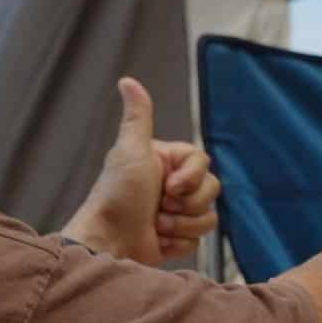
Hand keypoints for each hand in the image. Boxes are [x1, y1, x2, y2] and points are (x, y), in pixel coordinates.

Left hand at [62, 78, 220, 265]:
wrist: (109, 242)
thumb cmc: (117, 196)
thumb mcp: (130, 151)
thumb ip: (138, 117)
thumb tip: (127, 80)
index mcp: (166, 162)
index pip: (203, 162)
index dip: (191, 177)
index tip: (169, 187)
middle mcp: (173, 186)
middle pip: (211, 189)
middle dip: (187, 203)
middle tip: (161, 205)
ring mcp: (176, 213)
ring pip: (208, 216)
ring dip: (182, 224)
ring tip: (157, 224)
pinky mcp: (176, 238)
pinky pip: (199, 239)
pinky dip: (178, 242)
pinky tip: (158, 240)